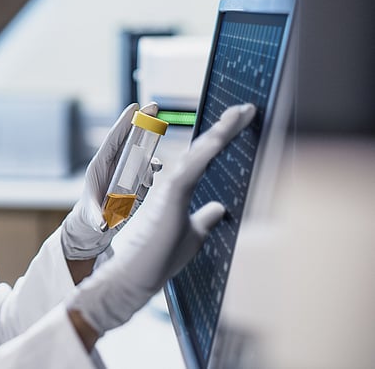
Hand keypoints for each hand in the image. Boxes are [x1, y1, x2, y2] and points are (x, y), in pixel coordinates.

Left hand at [61, 102, 161, 259]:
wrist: (95, 227)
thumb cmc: (89, 218)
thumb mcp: (91, 217)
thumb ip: (96, 219)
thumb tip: (103, 225)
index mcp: (99, 166)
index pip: (112, 139)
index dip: (123, 122)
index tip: (134, 107)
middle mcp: (114, 165)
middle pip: (128, 139)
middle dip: (141, 122)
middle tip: (154, 105)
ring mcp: (125, 171)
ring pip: (140, 153)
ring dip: (150, 150)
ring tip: (155, 164)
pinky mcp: (135, 181)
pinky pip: (147, 169)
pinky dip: (153, 168)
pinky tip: (156, 172)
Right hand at [66, 103, 255, 335]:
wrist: (138, 275)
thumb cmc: (160, 258)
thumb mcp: (193, 235)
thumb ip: (204, 219)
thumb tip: (219, 208)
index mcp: (180, 190)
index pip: (205, 159)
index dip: (223, 139)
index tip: (242, 121)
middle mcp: (175, 184)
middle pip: (203, 149)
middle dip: (226, 128)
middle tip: (246, 108)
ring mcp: (171, 187)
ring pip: (199, 153)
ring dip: (221, 132)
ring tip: (240, 114)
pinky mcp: (170, 195)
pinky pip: (192, 168)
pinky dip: (207, 151)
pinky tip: (222, 137)